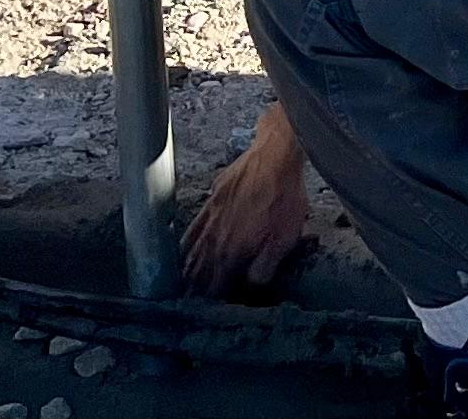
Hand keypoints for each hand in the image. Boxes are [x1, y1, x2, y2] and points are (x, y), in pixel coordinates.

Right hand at [183, 106, 311, 296]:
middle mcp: (213, 238)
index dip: (211, 304)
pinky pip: (192, 228)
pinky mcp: (211, 199)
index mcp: (230, 253)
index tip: (208, 314)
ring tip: (183, 287)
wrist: (275, 154)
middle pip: (196, 273)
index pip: (213, 288)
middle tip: (189, 306)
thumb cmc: (283, 196)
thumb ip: (264, 269)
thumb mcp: (284, 240)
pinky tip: (184, 249)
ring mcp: (209, 217)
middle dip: (193, 292)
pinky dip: (185, 244)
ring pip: (190, 253)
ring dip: (186, 271)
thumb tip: (250, 288)